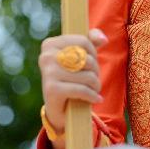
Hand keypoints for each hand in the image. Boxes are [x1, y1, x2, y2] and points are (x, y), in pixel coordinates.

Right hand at [39, 28, 108, 148]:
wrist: (59, 109)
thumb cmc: (71, 78)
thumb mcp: (79, 56)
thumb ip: (91, 41)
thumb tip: (103, 39)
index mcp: (50, 44)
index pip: (83, 41)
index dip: (93, 53)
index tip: (90, 62)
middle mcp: (46, 56)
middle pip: (86, 58)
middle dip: (95, 70)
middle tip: (92, 79)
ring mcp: (48, 73)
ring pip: (87, 76)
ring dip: (95, 85)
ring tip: (93, 90)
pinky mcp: (52, 90)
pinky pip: (82, 90)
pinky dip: (92, 96)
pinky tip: (95, 99)